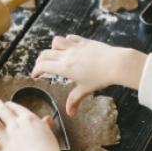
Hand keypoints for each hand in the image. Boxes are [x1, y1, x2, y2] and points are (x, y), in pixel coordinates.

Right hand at [31, 35, 146, 114]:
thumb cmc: (100, 77)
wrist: (116, 64)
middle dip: (40, 61)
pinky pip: (70, 38)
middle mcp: (67, 55)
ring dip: (52, 48)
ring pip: (56, 42)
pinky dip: (66, 41)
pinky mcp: (84, 42)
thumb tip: (69, 113)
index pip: (43, 66)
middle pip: (45, 54)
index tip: (35, 75)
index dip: (36, 71)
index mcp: (64, 68)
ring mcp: (75, 47)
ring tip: (55, 55)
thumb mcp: (85, 90)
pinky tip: (69, 46)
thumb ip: (75, 100)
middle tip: (41, 67)